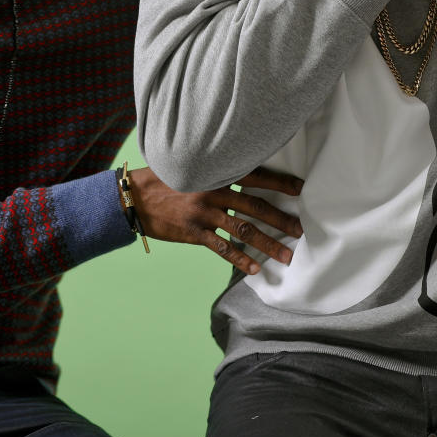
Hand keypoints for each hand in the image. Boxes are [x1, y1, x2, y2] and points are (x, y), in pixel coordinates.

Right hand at [129, 166, 303, 275]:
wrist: (134, 197)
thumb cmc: (164, 179)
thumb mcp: (192, 166)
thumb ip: (216, 169)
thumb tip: (244, 172)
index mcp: (217, 172)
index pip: (257, 176)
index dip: (280, 183)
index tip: (302, 189)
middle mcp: (214, 191)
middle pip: (256, 206)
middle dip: (282, 219)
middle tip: (302, 230)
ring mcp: (204, 213)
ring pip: (244, 230)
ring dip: (268, 244)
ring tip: (286, 255)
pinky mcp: (194, 232)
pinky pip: (222, 249)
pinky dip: (240, 260)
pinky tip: (255, 270)